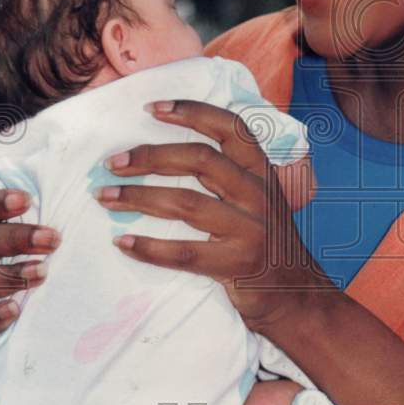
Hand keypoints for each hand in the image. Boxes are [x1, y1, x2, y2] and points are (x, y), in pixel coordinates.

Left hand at [96, 99, 335, 330]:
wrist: (298, 296)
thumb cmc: (267, 243)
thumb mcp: (261, 200)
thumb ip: (231, 176)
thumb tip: (166, 155)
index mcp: (262, 172)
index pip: (230, 128)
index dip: (191, 112)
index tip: (152, 108)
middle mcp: (258, 195)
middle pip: (199, 159)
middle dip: (150, 156)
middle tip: (113, 161)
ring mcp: (249, 230)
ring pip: (186, 203)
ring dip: (138, 196)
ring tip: (105, 196)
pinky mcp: (235, 265)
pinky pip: (184, 252)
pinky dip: (149, 248)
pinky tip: (123, 243)